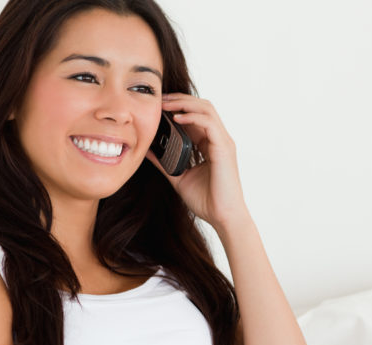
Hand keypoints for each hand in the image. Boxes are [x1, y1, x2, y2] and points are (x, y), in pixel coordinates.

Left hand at [146, 93, 249, 231]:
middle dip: (179, 99)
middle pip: (202, 106)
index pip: (196, 116)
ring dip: (184, 103)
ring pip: (206, 109)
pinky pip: (208, 123)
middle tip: (158, 99)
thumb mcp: (179, 177)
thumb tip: (147, 151)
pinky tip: (176, 119)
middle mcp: (219, 140)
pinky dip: (192, 116)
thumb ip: (165, 163)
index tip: (158, 106)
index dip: (178, 107)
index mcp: (210, 145)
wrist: (223, 217)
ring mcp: (223, 143)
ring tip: (165, 104)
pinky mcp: (224, 149)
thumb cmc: (207, 201)